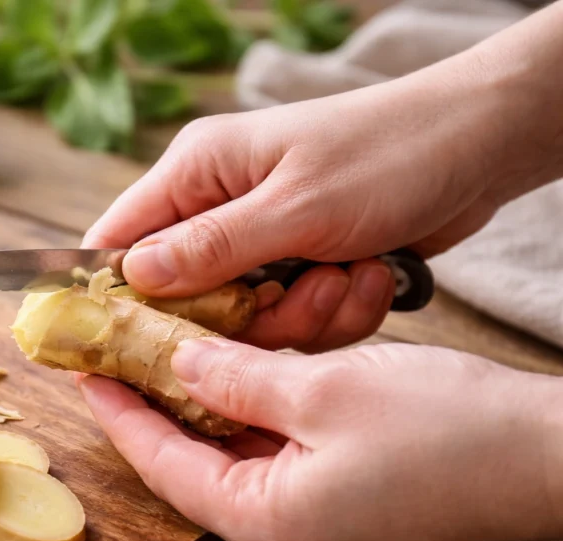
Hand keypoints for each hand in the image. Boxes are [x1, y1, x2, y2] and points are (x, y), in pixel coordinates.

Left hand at [79, 341, 562, 540]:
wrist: (551, 456)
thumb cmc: (449, 429)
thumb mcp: (322, 388)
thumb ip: (237, 378)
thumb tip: (181, 364)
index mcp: (270, 525)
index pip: (165, 467)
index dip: (120, 414)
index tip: (87, 371)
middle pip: (196, 469)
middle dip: (159, 410)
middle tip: (123, 358)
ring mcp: (319, 535)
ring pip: (237, 464)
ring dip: (207, 412)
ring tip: (168, 358)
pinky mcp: (346, 518)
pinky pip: (277, 467)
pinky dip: (253, 423)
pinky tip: (237, 379)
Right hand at [83, 4, 562, 351]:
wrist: (479, 145)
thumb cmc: (386, 153)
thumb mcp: (295, 205)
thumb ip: (211, 248)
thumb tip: (133, 277)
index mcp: (198, 173)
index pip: (118, 238)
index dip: (109, 294)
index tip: (118, 347)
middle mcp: (219, 208)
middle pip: (187, 297)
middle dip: (245, 316)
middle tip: (295, 294)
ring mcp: (262, 241)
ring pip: (246, 319)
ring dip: (301, 316)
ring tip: (346, 275)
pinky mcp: (301, 267)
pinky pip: (293, 321)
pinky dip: (333, 313)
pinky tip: (369, 276)